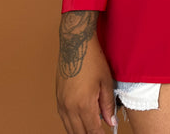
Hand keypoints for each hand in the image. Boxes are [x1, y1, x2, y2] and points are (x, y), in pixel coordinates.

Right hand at [56, 12, 116, 133]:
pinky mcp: (58, 98)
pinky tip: (79, 122)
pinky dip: (71, 124)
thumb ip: (108, 104)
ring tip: (92, 129)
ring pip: (69, 127)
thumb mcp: (106, 81)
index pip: (92, 130)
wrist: (75, 45)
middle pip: (79, 132)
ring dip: (80, 131)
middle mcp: (69, 107)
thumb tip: (111, 122)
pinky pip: (63, 118)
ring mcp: (61, 103)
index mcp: (83, 105)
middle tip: (100, 133)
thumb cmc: (92, 59)